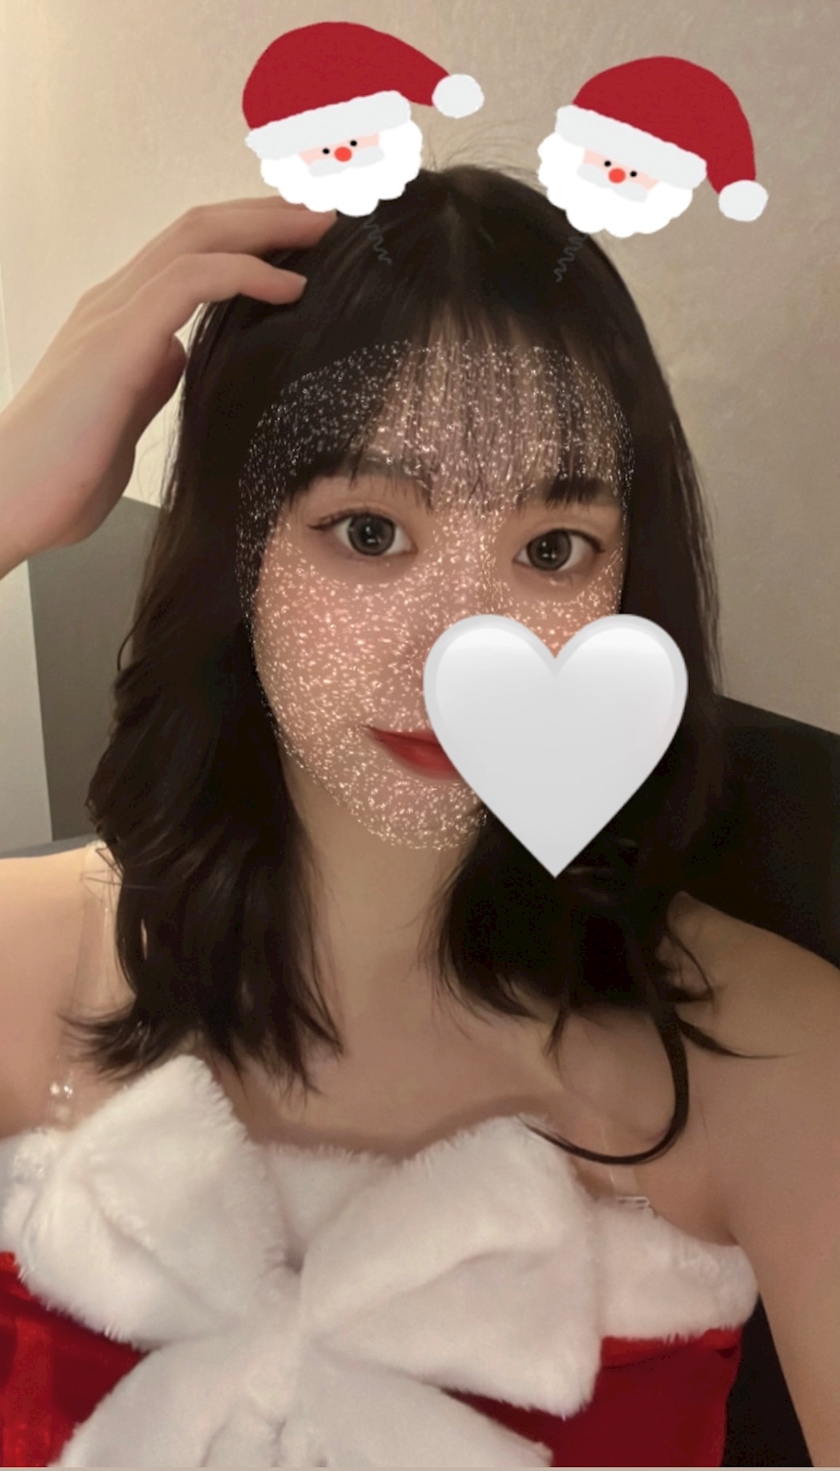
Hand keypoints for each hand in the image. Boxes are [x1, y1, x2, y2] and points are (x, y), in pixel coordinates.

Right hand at [0, 198, 335, 576]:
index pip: (192, 253)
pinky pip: (190, 281)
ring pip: (198, 237)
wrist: (9, 501)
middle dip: (270, 214)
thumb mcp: (125, 416)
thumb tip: (178, 358)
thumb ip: (150, 379)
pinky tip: (291, 285)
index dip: (250, 237)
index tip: (305, 241)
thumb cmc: (62, 475)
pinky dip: (246, 273)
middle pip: (202, 228)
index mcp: (120, 321)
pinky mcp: (118, 340)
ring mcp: (113, 314)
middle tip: (331, 213)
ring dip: (267, 227)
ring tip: (324, 230)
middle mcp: (115, 302)